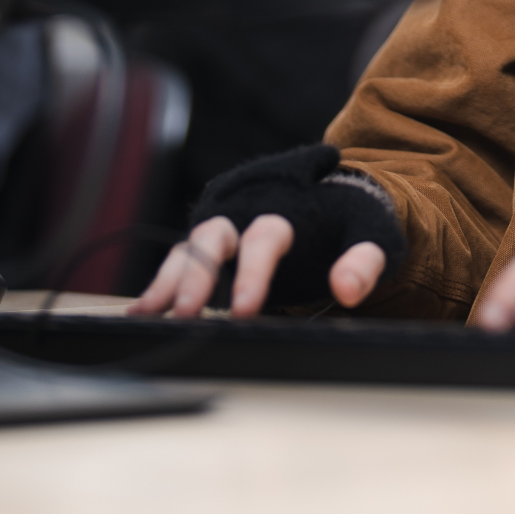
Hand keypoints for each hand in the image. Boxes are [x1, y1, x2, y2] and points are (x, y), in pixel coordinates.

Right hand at [128, 214, 389, 317]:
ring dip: (168, 281)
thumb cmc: (353, 221)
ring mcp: (226, 230)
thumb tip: (348, 290)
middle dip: (197, 275)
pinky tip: (142, 313)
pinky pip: (180, 264)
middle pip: (213, 238)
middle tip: (186, 312)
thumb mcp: (372, 236)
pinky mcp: (212, 248)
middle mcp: (247, 215)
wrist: (338, 198)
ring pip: (188, 249)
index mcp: (286, 211)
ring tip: (149, 314)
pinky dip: (160, 286)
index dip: (253, 272)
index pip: (264, 237)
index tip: (245, 309)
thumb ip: (364, 261)